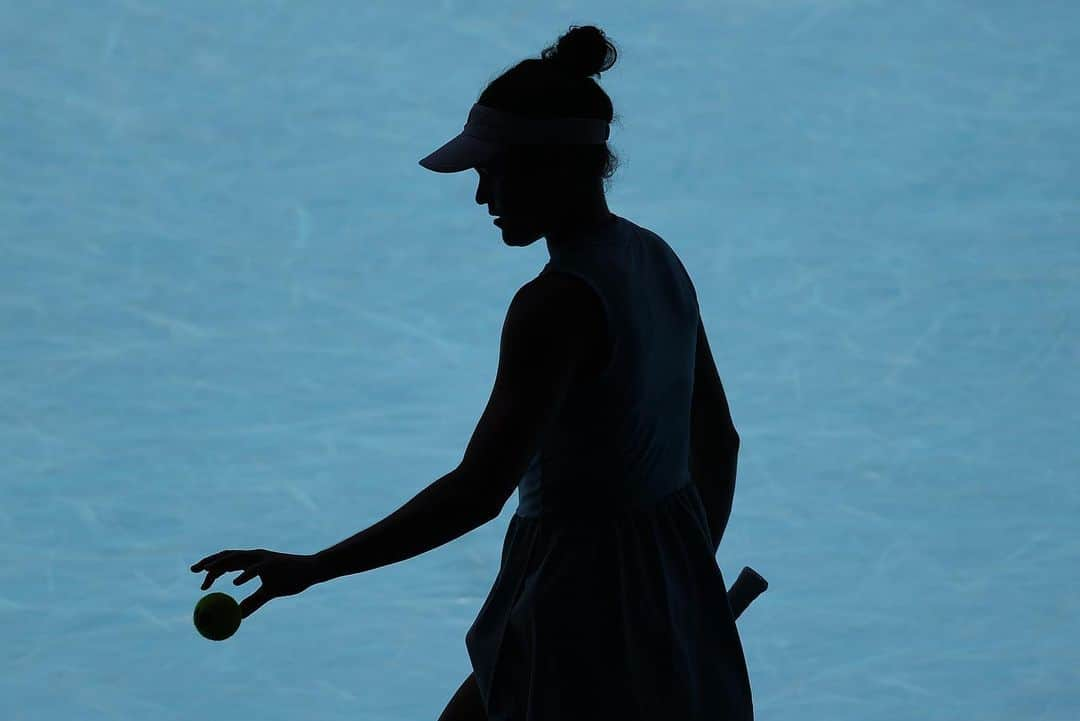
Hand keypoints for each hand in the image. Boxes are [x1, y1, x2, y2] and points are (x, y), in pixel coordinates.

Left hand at [190, 549, 318, 618]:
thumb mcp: (269, 593)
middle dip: (208, 562)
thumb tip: (238, 616)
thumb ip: (253, 602)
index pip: (227, 561)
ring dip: (220, 564)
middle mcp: (255, 556)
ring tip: (206, 572)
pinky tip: (235, 583)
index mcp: (253, 561)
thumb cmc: (292, 579)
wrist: (312, 570)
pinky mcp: (272, 563)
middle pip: (226, 556)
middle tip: (193, 571)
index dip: (211, 566)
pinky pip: (255, 569)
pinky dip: (244, 574)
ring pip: (236, 558)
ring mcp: (263, 558)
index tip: (198, 576)